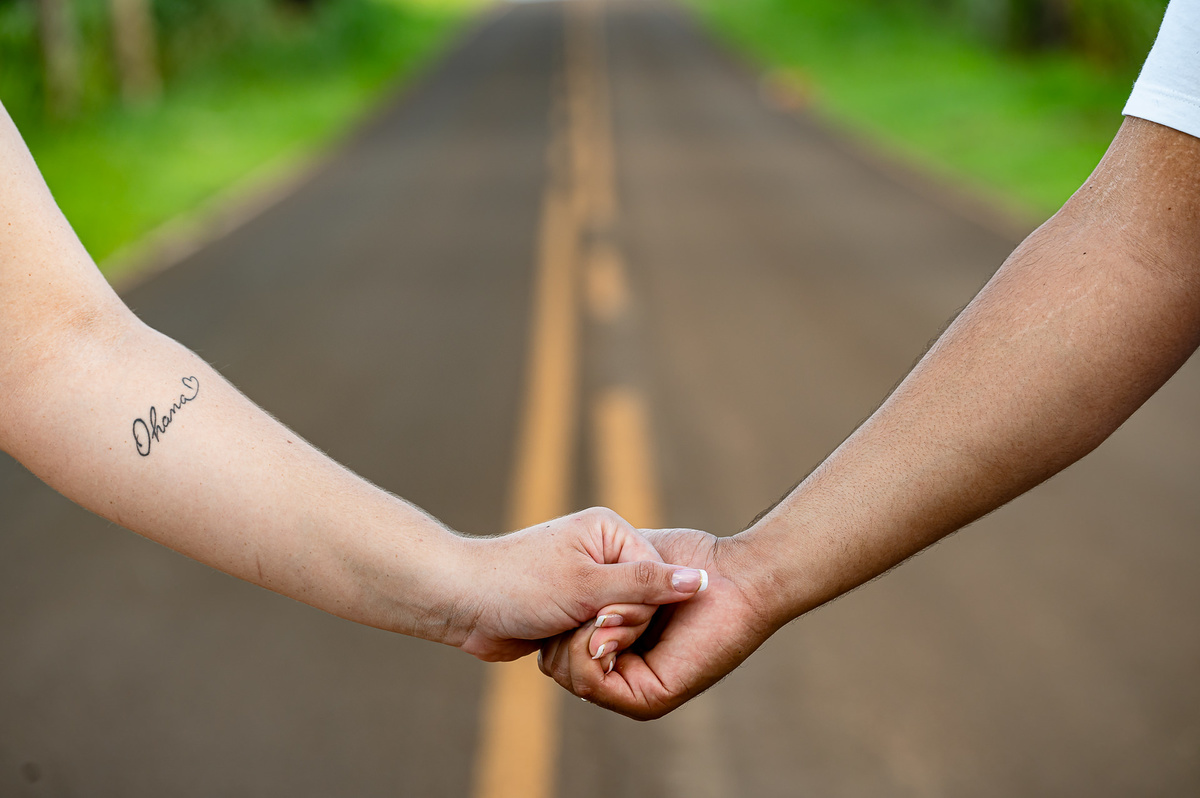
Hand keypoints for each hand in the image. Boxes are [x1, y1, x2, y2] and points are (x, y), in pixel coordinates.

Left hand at [452, 508, 708, 661]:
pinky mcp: (571, 609)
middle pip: (639, 603)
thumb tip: (698, 580)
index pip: (656, 576)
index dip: (638, 609)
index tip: (606, 624)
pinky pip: (595, 636)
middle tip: (584, 633)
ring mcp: (586, 582)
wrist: (458, 600)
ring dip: (594, 640)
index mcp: (610, 532)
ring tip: (563, 635)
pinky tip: (558, 644)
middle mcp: (602, 553)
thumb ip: (642, 586)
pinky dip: (581, 647)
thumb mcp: (586, 585)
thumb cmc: (518, 584)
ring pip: (616, 625)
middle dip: (612, 627)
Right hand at [538, 527, 780, 719]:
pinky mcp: (648, 698)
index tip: (565, 583)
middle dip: (564, 623)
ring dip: (580, 633)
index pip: (561, 642)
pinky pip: (592, 684)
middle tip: (595, 600)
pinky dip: (590, 649)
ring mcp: (634, 688)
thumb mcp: (628, 562)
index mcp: (618, 644)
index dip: (555, 615)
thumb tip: (556, 578)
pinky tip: (608, 622)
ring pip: (571, 674)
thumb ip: (600, 575)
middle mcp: (623, 671)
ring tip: (607, 608)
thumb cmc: (691, 560)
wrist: (737, 575)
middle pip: (558, 662)